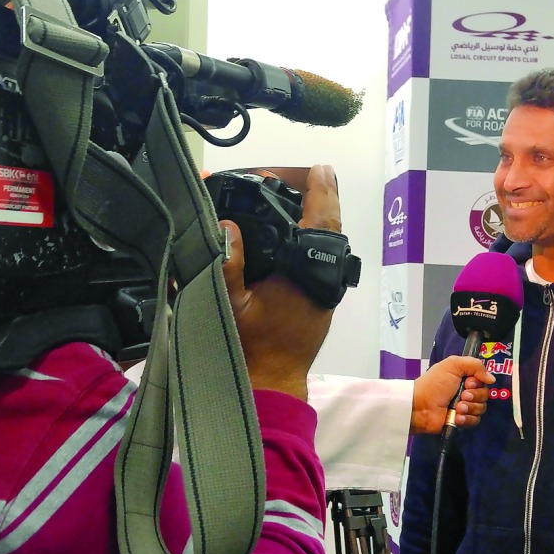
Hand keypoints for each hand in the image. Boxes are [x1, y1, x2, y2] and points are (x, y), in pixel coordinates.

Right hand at [222, 164, 340, 400]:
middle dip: (313, 196)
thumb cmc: (250, 349)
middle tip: (292, 177)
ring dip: (310, 217)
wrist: (269, 387)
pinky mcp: (318, 298)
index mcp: (304, 272)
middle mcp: (321, 277)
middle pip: (328, 224)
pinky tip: (287, 232)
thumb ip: (226, 263)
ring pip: (325, 241)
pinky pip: (318, 258)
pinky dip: (307, 239)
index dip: (319, 188)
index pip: (321, 219)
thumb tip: (226, 225)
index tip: (320, 167)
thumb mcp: (228, 304)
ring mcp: (323, 288)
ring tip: (289, 196)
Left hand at [410, 356, 494, 433]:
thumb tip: (492, 378)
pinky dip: (466, 419)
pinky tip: (457, 417)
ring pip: (481, 409)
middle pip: (485, 395)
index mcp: (464, 377)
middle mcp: (466, 391)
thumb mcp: (453, 365)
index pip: (483, 381)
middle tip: (462, 396)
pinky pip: (475, 421)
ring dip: (469, 408)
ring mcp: (464, 407)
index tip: (468, 383)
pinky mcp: (462, 421)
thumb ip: (475, 365)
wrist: (421, 405)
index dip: (478, 383)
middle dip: (474, 396)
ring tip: (456, 408)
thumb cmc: (435, 383)